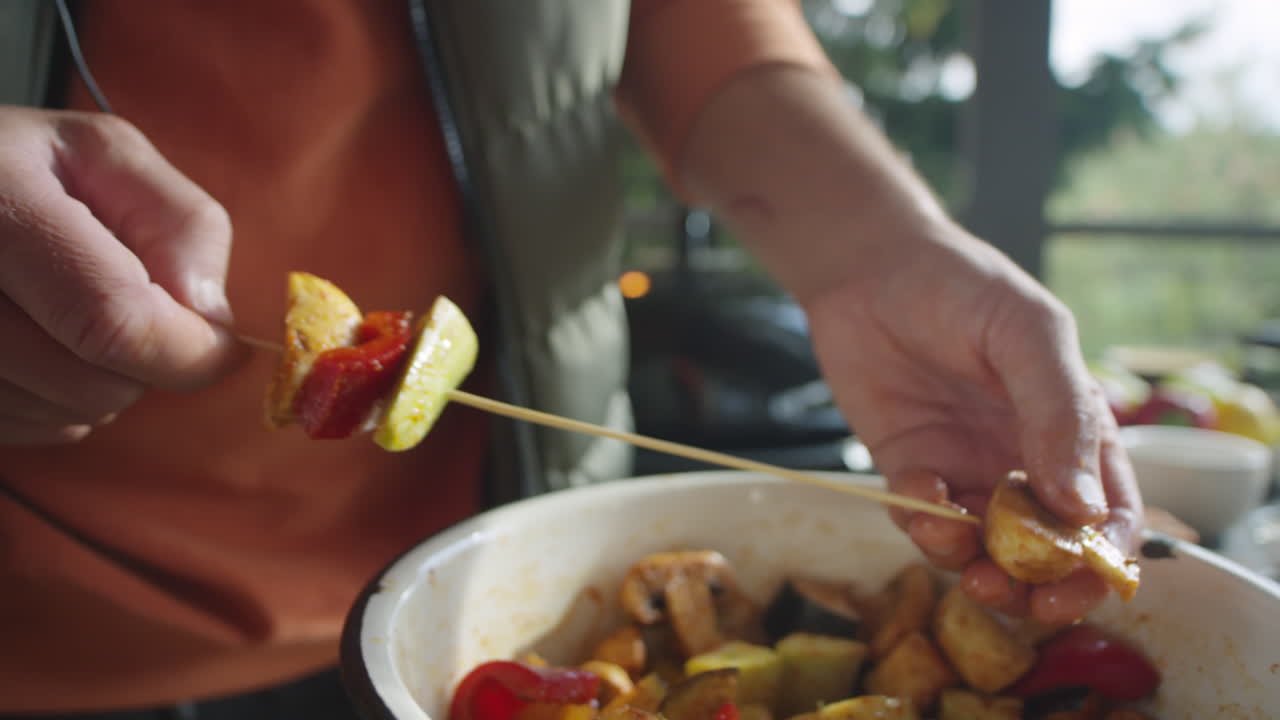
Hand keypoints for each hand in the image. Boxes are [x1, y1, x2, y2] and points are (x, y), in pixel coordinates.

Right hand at [0, 107, 242, 444]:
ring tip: (70, 319)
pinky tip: (37, 344)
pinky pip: (22, 430)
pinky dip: (51, 404)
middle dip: (143, 365)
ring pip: (61, 417)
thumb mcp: (106, 155)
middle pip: (90, 384)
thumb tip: (208, 319)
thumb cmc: (18, 163)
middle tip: (128, 310)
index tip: (224, 348)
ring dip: (96, 386)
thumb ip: (180, 224)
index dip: (186, 350)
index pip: (111, 318)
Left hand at [673, 63, 1141, 622]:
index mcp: (1074, 430)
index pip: (1108, 510)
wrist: (870, 268)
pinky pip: (923, 521)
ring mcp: (966, 468)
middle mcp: (1023, 460)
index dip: (1105, 555)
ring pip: (982, 549)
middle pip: (1046, 549)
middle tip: (1022, 599)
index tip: (1088, 579)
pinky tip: (920, 493)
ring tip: (960, 556)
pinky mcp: (911, 469)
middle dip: (1040, 585)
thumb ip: (1060, 414)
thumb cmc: (963, 287)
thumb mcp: (1029, 335)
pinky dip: (924, 524)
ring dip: (974, 566)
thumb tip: (1084, 509)